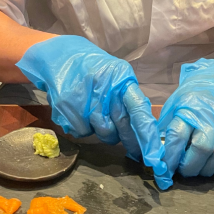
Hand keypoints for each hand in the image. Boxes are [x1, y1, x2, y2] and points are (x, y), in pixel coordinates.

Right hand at [15, 35, 168, 186]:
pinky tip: (79, 111)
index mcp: (120, 78)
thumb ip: (128, 98)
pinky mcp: (66, 108)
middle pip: (121, 125)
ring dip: (102, 130)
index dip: (147, 135)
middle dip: (131, 141)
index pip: (139, 109)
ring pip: (103, 132)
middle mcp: (102, 88)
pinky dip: (83, 127)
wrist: (58, 56)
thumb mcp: (115, 75)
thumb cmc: (93, 68)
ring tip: (95, 113)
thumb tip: (145, 131)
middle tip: (136, 151)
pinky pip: (83, 132)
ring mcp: (83, 99)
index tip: (155, 157)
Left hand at [156, 58, 213, 184]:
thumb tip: (154, 155)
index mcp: (191, 107)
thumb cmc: (192, 99)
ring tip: (192, 169)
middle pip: (201, 148)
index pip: (178, 135)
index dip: (169, 156)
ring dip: (203, 169)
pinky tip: (208, 163)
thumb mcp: (174, 106)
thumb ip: (165, 129)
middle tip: (179, 171)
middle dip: (187, 166)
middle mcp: (213, 116)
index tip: (162, 169)